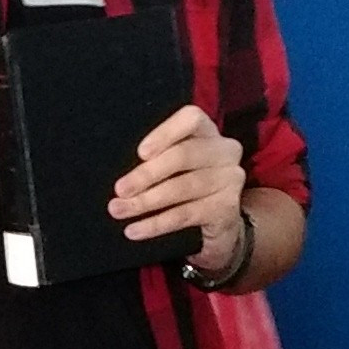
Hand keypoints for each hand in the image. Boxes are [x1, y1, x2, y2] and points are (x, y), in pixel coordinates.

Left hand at [111, 102, 246, 249]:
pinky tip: (135, 230)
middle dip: (146, 174)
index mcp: (207, 131)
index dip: (165, 133)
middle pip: (183, 156)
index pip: (191, 119)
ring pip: (182, 188)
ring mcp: (229, 180)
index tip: (140, 153)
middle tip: (120, 189)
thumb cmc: (186, 181)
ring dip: (145, 201)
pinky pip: (184, 215)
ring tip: (119, 210)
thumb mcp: (173, 163)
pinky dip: (156, 223)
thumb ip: (154, 158)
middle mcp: (224, 151)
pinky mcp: (226, 209)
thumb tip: (119, 172)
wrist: (218, 221)